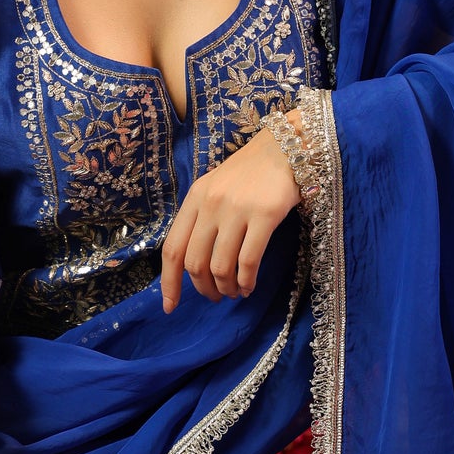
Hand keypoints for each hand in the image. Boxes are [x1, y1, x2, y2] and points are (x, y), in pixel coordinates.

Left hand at [160, 121, 300, 312]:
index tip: (170, 306)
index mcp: (194, 199)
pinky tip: (249, 286)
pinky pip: (249, 261)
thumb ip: (201, 219)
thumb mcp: (215, 189)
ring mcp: (237, 210)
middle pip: (195, 262)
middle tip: (216, 297)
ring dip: (226, 288)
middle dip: (203, 288)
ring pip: (221, 266)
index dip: (168, 282)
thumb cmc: (249, 173)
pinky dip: (247, 281)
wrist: (284, 147)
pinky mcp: (264, 215)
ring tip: (235, 292)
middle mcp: (210, 204)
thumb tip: (192, 264)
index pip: (172, 248)